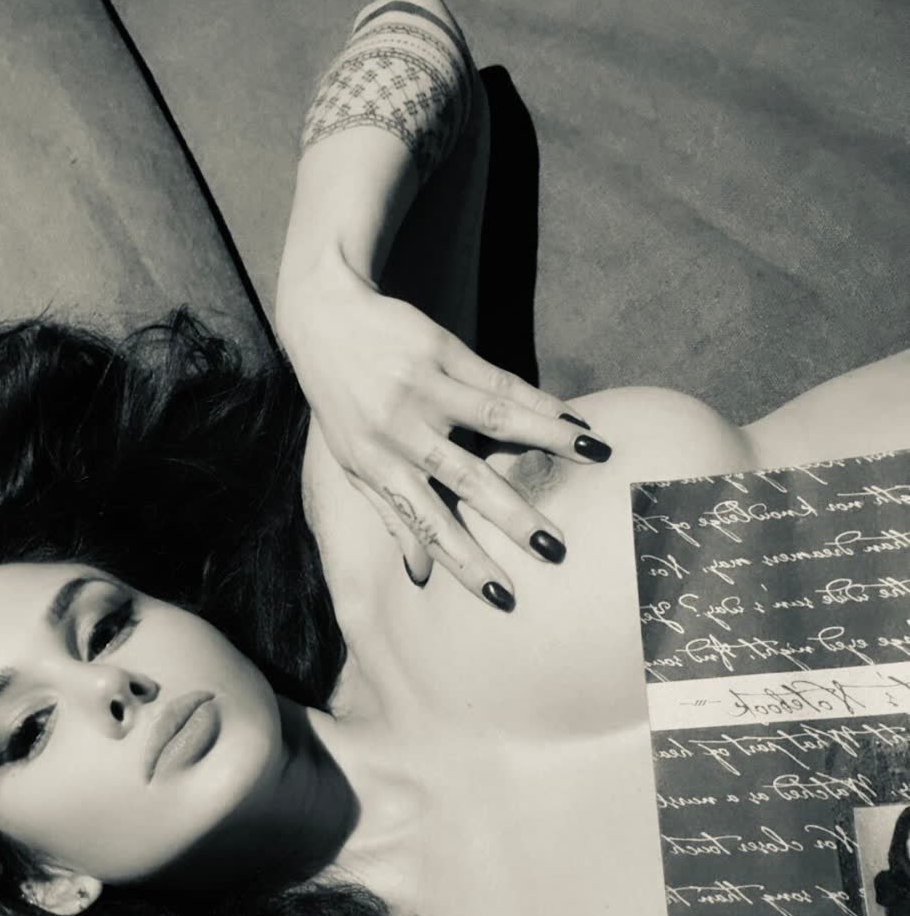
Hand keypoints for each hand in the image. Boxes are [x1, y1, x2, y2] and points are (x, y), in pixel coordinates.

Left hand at [276, 247, 611, 605]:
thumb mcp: (352, 462)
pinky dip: (538, 399)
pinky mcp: (440, 351)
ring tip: (594, 455)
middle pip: (465, 479)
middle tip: (555, 548)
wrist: (322, 319)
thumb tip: (418, 574)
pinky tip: (573, 417)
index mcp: (376, 467)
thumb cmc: (341, 402)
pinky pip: (498, 380)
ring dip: (547, 438)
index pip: (426, 524)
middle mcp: (399, 431)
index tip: (502, 595)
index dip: (463, 562)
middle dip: (512, 517)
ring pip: (494, 419)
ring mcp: (421, 388)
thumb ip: (388, 514)